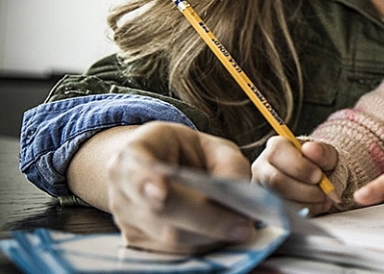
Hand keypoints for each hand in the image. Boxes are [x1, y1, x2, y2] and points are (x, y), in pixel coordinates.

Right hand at [100, 121, 254, 253]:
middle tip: (244, 226)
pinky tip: (223, 236)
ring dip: (210, 237)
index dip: (147, 183)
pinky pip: (174, 253)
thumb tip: (241, 199)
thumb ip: (229, 166)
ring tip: (240, 229)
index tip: (160, 194)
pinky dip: (204, 246)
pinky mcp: (138, 245)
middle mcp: (122, 190)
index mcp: (134, 154)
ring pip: (171, 239)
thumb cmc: (190, 154)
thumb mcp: (213, 146)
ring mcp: (126, 221)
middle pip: (161, 213)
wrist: (162, 166)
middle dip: (206, 221)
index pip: (136, 171)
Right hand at [252, 136, 338, 215]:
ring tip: (322, 200)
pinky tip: (315, 206)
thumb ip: (322, 151)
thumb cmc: (319, 164)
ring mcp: (261, 188)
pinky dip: (302, 212)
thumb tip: (311, 148)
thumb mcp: (327, 154)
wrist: (317, 180)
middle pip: (275, 180)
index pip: (277, 153)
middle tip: (323, 192)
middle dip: (304, 190)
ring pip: (277, 199)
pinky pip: (280, 214)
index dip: (299, 167)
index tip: (318, 175)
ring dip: (305, 203)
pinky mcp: (265, 206)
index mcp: (275, 146)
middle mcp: (262, 166)